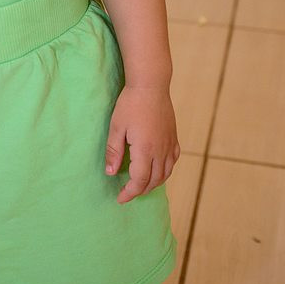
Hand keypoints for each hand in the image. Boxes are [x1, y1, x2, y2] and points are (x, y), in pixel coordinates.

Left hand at [104, 85, 179, 203]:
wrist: (151, 85)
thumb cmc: (130, 103)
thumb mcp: (116, 126)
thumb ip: (113, 151)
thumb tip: (111, 173)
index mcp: (145, 150)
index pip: (139, 181)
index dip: (129, 193)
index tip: (120, 198)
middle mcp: (160, 150)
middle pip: (153, 181)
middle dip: (140, 191)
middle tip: (127, 193)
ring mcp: (169, 144)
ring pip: (165, 174)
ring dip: (153, 184)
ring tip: (141, 185)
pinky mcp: (174, 137)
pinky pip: (172, 162)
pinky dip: (165, 171)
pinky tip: (158, 169)